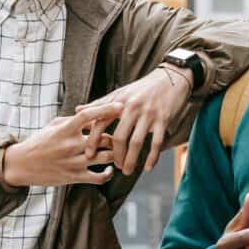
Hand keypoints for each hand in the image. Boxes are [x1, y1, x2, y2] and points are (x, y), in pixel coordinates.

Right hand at [2, 101, 121, 187]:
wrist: (21, 164)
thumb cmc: (39, 142)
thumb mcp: (53, 126)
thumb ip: (73, 120)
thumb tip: (95, 114)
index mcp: (64, 130)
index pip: (89, 116)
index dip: (106, 110)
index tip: (120, 107)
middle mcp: (70, 146)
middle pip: (104, 139)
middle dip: (116, 136)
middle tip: (124, 134)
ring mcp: (73, 163)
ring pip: (106, 157)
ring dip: (116, 154)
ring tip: (119, 152)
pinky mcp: (73, 178)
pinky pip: (98, 177)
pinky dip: (108, 174)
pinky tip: (110, 169)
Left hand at [76, 65, 191, 176]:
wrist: (171, 78)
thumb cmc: (142, 88)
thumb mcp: (120, 93)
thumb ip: (100, 104)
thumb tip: (78, 110)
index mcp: (119, 102)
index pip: (101, 123)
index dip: (93, 140)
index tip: (88, 155)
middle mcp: (132, 108)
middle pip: (120, 137)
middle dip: (116, 155)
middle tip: (114, 166)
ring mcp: (148, 114)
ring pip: (137, 142)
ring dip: (131, 160)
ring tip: (127, 171)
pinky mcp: (163, 119)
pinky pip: (157, 142)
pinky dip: (152, 157)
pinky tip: (147, 168)